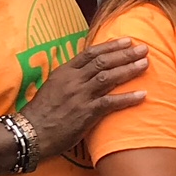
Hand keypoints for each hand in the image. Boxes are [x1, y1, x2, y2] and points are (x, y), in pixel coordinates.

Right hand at [23, 38, 148, 158]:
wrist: (30, 134)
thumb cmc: (41, 113)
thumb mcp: (52, 88)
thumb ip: (69, 78)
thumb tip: (85, 71)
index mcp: (64, 72)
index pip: (90, 53)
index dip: (110, 46)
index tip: (127, 40)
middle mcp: (73, 80)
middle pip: (103, 62)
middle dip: (125, 54)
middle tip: (144, 48)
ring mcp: (80, 96)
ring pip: (108, 77)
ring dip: (129, 69)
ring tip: (145, 64)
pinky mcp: (86, 113)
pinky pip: (111, 103)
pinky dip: (128, 98)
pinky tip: (143, 95)